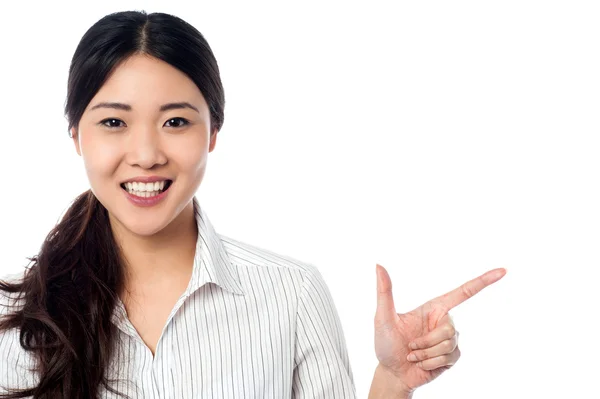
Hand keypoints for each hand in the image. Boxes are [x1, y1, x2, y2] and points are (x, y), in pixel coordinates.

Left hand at [373, 264, 506, 393]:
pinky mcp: (452, 357)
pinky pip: (449, 357)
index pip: (462, 292)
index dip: (483, 281)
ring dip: (426, 353)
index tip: (502, 271)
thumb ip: (384, 291)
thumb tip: (379, 266)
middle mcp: (444, 321)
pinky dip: (431, 362)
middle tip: (410, 346)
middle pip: (449, 328)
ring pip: (448, 344)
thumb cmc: (385, 344)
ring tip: (413, 355)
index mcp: (433, 307)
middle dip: (427, 341)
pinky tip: (421, 363)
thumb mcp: (383, 317)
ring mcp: (449, 340)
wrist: (392, 373)